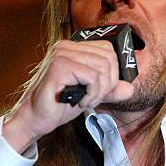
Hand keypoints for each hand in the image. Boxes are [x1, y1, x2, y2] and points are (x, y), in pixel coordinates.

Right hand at [3, 39, 133, 151]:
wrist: (36, 119)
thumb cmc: (59, 105)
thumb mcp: (91, 94)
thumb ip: (109, 89)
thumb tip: (129, 88)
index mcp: (74, 48)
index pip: (108, 50)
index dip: (112, 73)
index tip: (100, 91)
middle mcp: (67, 46)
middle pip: (109, 58)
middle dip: (108, 84)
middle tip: (94, 98)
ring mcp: (62, 54)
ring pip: (103, 68)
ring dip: (100, 91)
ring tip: (87, 100)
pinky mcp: (59, 66)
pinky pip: (92, 77)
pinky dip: (92, 94)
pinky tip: (81, 102)